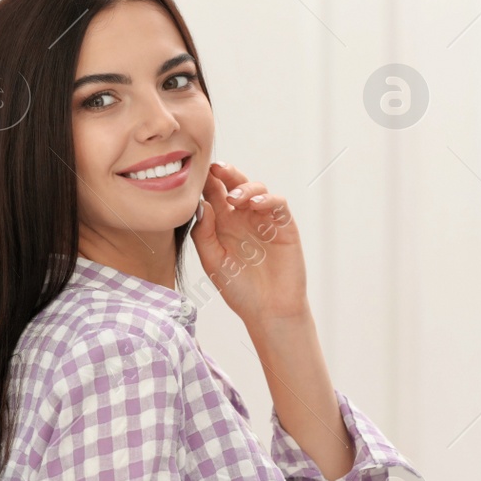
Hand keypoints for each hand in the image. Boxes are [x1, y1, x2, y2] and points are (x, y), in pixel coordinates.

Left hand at [189, 161, 306, 326]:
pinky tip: (256, 205)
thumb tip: (201, 204)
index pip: (214, 194)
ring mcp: (265, 220)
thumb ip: (204, 234)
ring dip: (245, 188)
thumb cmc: (239, 290)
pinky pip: (278, 204)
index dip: (207, 182)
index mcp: (223, 223)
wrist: (268, 310)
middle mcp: (243, 217)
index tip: (196, 175)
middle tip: (216, 169)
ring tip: (235, 198)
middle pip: (235, 185)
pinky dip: (268, 199)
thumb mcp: (213, 262)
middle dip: (226, 174)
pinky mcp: (284, 226)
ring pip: (257, 189)